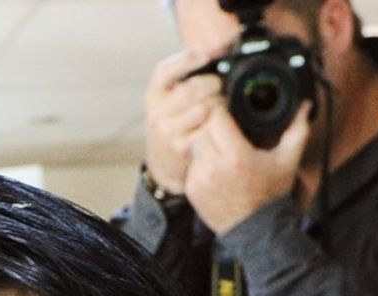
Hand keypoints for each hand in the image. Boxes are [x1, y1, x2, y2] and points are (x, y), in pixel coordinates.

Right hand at [142, 48, 220, 195]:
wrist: (163, 161)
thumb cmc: (173, 121)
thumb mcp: (169, 98)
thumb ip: (185, 78)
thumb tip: (216, 52)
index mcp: (154, 92)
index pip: (165, 71)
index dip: (186, 60)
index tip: (205, 55)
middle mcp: (156, 110)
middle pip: (192, 89)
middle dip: (212, 83)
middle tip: (221, 84)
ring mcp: (167, 130)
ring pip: (203, 109)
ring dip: (219, 104)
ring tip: (222, 103)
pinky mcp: (180, 147)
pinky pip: (208, 129)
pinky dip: (217, 123)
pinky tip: (219, 123)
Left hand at [184, 91, 308, 233]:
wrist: (256, 231)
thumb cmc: (273, 194)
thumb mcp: (288, 160)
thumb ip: (297, 129)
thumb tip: (305, 105)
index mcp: (236, 155)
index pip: (216, 116)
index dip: (222, 111)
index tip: (230, 114)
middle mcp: (214, 165)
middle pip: (203, 128)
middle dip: (214, 127)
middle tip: (228, 133)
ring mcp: (200, 178)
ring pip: (195, 145)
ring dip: (207, 144)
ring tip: (224, 153)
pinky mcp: (191, 189)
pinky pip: (192, 164)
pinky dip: (201, 163)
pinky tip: (218, 170)